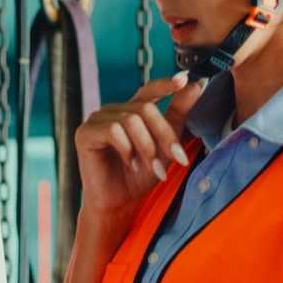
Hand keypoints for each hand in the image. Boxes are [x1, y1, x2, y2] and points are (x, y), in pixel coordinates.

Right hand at [74, 71, 203, 215]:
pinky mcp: (86, 133)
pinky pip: (113, 130)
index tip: (185, 79)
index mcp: (132, 110)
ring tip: (154, 169)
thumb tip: (196, 84)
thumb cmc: (140, 176)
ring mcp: (98, 119)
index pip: (149, 89)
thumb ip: (178, 114)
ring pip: (131, 120)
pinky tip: (131, 164)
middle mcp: (114, 111)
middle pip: (146, 109)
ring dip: (148, 147)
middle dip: (164, 135)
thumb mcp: (166, 144)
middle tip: (178, 159)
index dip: (166, 83)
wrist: (119, 203)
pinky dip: (128, 149)